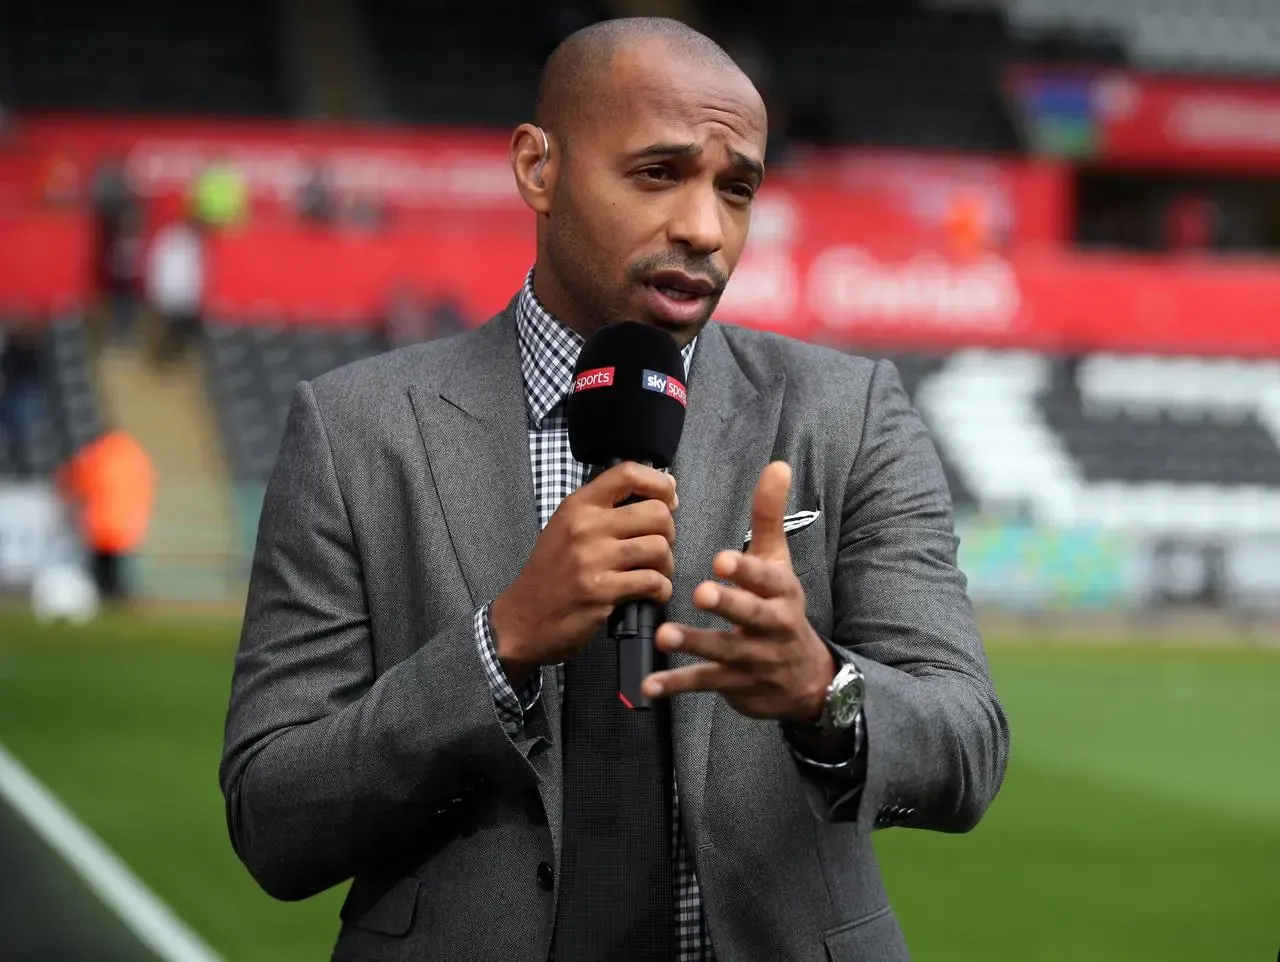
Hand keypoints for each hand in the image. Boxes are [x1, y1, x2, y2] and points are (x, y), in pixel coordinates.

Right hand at [490, 461, 677, 683]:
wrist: (523, 618)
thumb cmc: (551, 574)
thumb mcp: (567, 527)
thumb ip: (606, 509)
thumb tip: (662, 493)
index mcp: (578, 506)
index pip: (628, 473)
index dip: (659, 483)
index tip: (669, 500)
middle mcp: (585, 527)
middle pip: (656, 513)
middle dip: (669, 533)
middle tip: (659, 548)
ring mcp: (592, 559)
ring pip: (659, 548)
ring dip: (667, 565)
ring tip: (656, 573)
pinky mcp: (601, 591)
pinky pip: (652, 582)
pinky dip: (661, 590)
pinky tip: (652, 594)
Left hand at [642, 461, 834, 722]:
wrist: (803, 679)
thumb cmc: (780, 608)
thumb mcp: (778, 563)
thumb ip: (769, 517)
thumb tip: (777, 464)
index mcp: (781, 593)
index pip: (768, 579)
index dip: (747, 569)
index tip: (722, 559)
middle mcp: (773, 626)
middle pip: (752, 615)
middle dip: (728, 605)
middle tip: (700, 592)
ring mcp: (756, 659)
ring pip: (726, 652)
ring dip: (695, 644)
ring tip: (664, 635)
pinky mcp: (737, 684)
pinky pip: (706, 683)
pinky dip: (676, 685)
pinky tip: (649, 685)